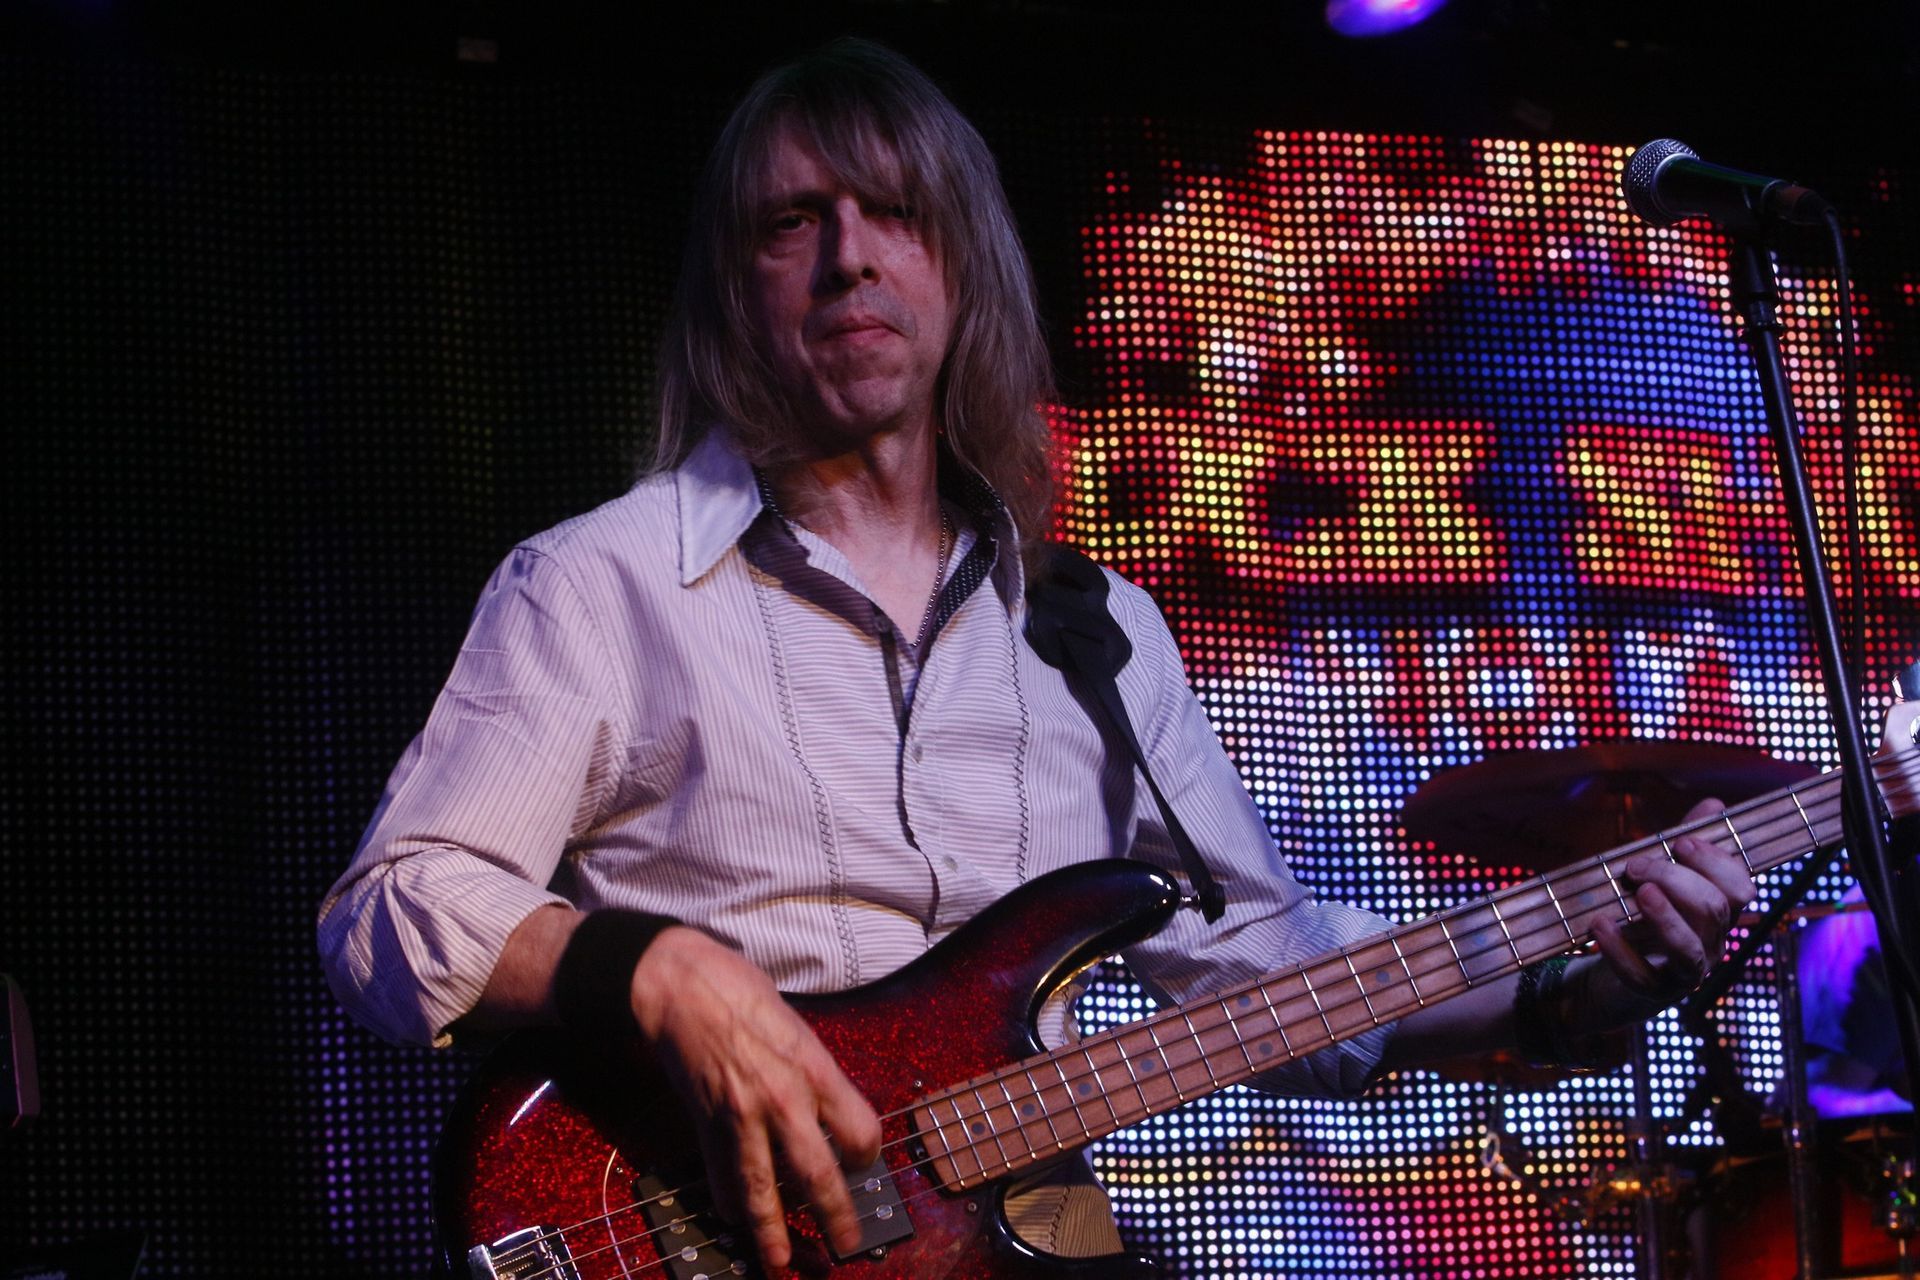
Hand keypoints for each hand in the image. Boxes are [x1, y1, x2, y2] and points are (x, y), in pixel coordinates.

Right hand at [629, 927, 881, 1270]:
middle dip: (835, 1216)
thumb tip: (833, 1114)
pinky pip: (721, 1175)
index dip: (866, 1154)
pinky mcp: (706, 1124)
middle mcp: (781, 1098)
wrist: (680, 986)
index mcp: (813, 1068)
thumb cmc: (742, 994)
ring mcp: (740, 1117)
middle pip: (818, 1173)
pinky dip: (730, 1200)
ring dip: (773, 1230)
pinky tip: (736, 1216)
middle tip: (846, 1244)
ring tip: (782, 1260)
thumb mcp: (799, 1028)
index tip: (862, 1161)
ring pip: (762, 1189)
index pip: (859, 1130)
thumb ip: (818, 1074)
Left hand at [1587, 798, 1753, 1016]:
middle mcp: (1710, 944)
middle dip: (1676, 879)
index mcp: (1717, 913)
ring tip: (1639, 893)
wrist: (1607, 974)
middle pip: (1714, 910)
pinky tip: (1598, 924)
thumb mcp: (1662, 876)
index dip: (1717, 862)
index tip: (1681, 842)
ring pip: (1690, 949)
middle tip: (1634, 866)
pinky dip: (1619, 949)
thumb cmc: (1641, 919)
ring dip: (1664, 917)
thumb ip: (1684, 844)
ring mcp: (1683, 973)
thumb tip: (1715, 805)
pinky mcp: (1651, 993)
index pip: (1741, 888)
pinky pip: (1642, 976)